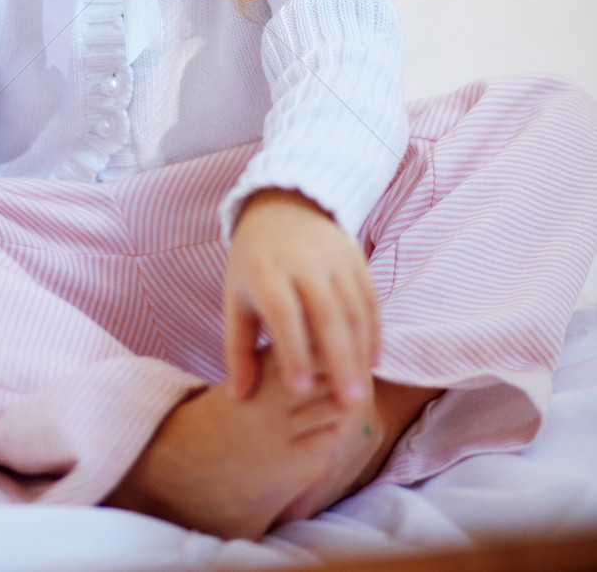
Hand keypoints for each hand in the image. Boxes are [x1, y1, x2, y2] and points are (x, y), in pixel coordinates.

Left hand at [224, 188, 379, 408]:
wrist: (283, 207)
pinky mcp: (356, 258)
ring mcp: (335, 258)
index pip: (283, 313)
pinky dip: (374, 332)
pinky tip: (373, 363)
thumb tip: (238, 400)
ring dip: (361, 354)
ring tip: (359, 395)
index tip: (298, 390)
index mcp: (267, 271)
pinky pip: (370, 299)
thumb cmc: (254, 264)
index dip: (292, 350)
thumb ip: (238, 349)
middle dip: (339, 362)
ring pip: (354, 310)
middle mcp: (304, 263)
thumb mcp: (236, 298)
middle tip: (346, 405)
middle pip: (327, 315)